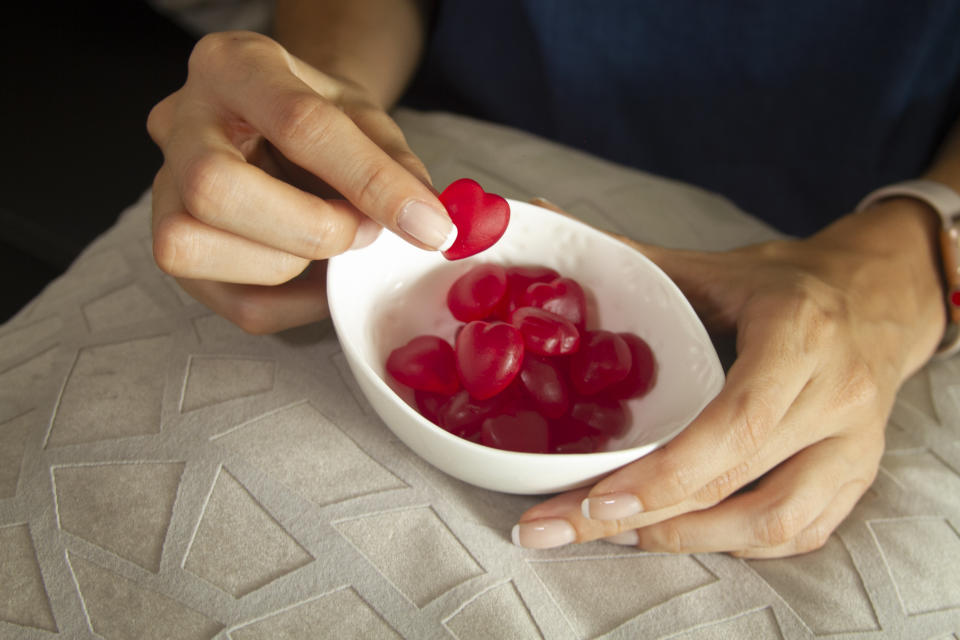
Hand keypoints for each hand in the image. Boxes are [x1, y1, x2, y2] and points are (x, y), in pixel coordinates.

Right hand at [147, 31, 453, 332]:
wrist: (275, 120)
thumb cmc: (318, 115)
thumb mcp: (364, 117)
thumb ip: (394, 165)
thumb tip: (427, 225)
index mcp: (234, 66)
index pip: (298, 123)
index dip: (370, 181)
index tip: (426, 223)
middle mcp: (179, 122)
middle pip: (213, 187)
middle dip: (309, 229)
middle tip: (364, 232)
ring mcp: (162, 187)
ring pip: (191, 247)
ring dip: (288, 267)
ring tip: (338, 247)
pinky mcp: (174, 245)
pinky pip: (230, 302)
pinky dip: (293, 304)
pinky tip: (323, 277)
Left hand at [513, 198, 944, 557]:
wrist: (882, 298)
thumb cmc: (791, 284)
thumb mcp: (715, 267)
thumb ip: (631, 258)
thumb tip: (546, 217)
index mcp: (798, 335)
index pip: (733, 423)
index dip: (663, 474)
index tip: (595, 502)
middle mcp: (835, 397)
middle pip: (736, 484)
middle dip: (642, 520)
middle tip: (562, 529)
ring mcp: (855, 445)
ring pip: (774, 524)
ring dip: (687, 539)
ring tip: (618, 532)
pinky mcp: (859, 476)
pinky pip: (800, 533)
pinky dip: (734, 542)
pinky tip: (682, 532)